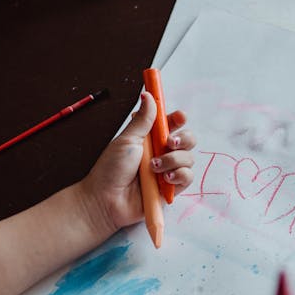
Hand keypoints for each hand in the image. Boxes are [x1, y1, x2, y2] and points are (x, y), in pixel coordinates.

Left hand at [79, 91, 196, 231]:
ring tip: (154, 168)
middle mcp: (162, 154)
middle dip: (183, 139)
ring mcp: (168, 171)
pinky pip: (187, 177)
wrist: (106, 199)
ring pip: (189, 159)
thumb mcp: (127, 140)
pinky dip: (178, 175)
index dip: (178, 119)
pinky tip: (164, 179)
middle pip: (187, 140)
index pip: (172, 125)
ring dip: (173, 160)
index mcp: (151, 139)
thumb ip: (143, 120)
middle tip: (168, 143)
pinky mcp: (172, 189)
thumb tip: (148, 94)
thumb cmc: (111, 169)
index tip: (179, 117)